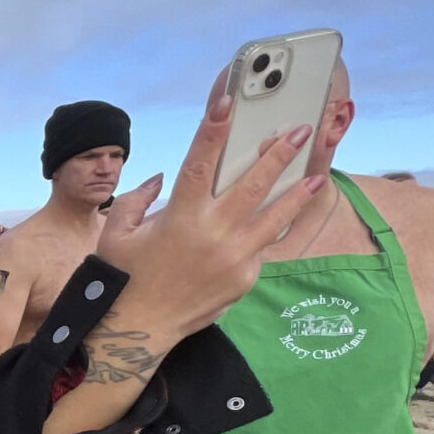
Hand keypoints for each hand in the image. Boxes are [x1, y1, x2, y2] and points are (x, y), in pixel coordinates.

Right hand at [94, 68, 323, 339]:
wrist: (138, 331)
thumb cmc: (122, 280)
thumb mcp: (116, 234)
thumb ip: (137, 200)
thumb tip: (161, 180)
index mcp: (179, 218)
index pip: (201, 163)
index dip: (214, 130)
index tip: (228, 102)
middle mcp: (213, 235)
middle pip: (253, 184)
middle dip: (278, 153)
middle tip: (299, 131)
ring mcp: (234, 258)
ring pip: (275, 217)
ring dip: (297, 192)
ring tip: (316, 174)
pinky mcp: (244, 279)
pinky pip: (262, 248)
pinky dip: (270, 232)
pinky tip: (283, 218)